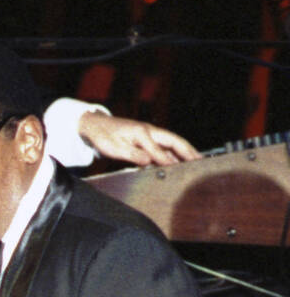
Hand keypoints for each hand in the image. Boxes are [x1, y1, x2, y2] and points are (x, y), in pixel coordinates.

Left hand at [78, 112, 201, 165]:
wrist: (95, 126)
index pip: (160, 150)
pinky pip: (163, 147)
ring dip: (183, 152)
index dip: (170, 161)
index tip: (181, 171)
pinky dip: (172, 154)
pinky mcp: (146, 138)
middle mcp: (149, 131)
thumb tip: (149, 161)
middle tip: (201, 161)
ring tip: (196, 162)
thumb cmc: (103, 136)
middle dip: (188, 151)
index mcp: (142, 133)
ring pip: (170, 144)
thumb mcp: (114, 148)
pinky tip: (177, 162)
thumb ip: (132, 155)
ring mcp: (149, 134)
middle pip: (174, 141)